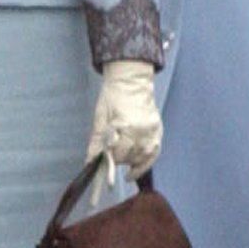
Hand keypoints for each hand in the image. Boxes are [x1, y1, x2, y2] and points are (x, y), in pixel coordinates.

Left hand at [85, 59, 161, 180]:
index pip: (118, 154)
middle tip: (113, 157)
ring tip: (125, 164)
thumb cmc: (113, 96)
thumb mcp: (100, 117)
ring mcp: (152, 130)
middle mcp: (141, 130)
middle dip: (120, 159)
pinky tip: (139, 167)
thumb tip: (90, 161)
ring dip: (133, 163)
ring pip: (144, 157)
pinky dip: (147, 162)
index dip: (110, 159)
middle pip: (130, 157)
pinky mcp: (158, 130)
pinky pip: (155, 152)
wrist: (131, 80)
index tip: (105, 161)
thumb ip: (96, 142)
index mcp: (125, 126)